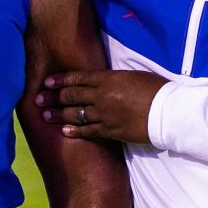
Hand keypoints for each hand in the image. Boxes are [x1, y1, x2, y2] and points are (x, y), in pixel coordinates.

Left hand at [36, 69, 168, 143]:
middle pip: (71, 96)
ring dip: (58, 115)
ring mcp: (106, 115)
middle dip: (53, 97)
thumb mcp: (134, 76)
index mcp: (109, 79)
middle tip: (38, 99)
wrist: (170, 111)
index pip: (78, 78)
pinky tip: (64, 131)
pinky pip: (88, 132)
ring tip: (45, 115)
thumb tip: (102, 80)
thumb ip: (114, 79)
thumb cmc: (157, 90)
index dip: (60, 81)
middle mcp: (103, 96)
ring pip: (76, 114)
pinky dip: (75, 131)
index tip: (47, 83)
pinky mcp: (112, 131)